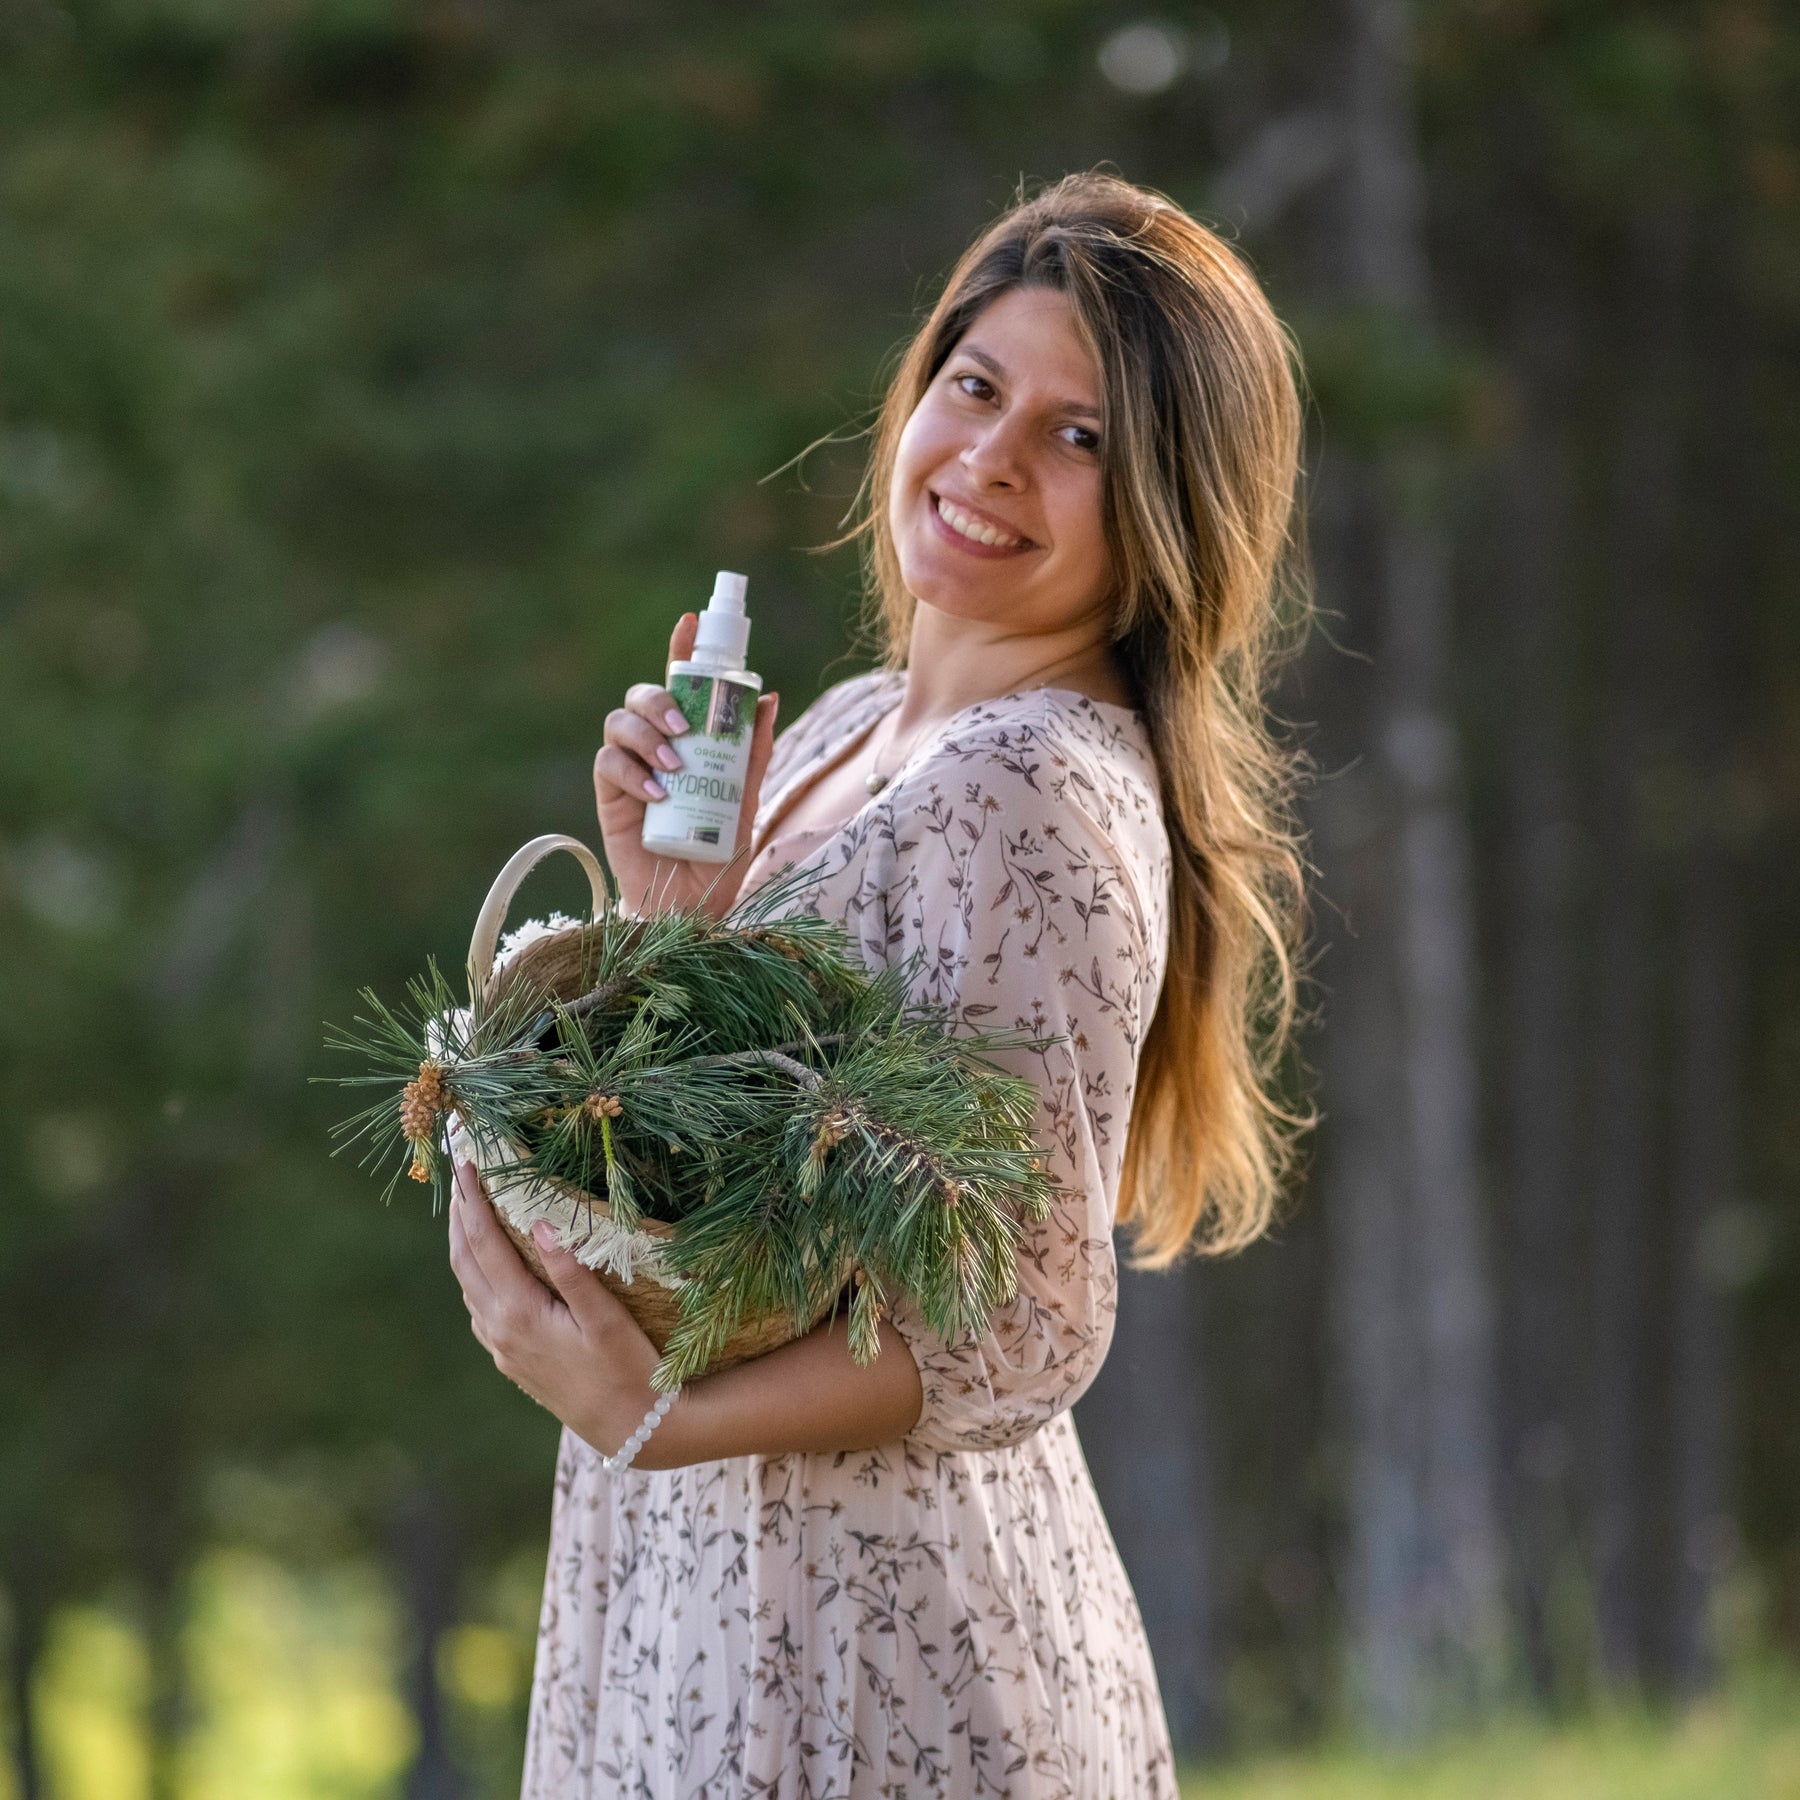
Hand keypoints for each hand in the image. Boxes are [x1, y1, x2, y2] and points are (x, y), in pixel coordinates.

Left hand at [447, 1159, 674, 1460]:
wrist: (631, 1429)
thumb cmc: (629, 1368)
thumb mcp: (606, 1318)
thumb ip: (571, 1270)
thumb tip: (539, 1224)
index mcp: (519, 1312)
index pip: (484, 1243)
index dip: (471, 1200)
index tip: (465, 1163)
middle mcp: (500, 1329)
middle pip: (464, 1261)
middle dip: (458, 1215)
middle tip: (459, 1174)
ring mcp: (502, 1348)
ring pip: (467, 1285)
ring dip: (463, 1243)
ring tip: (468, 1208)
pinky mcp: (510, 1360)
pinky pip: (479, 1307)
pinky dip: (475, 1274)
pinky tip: (487, 1264)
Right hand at [594, 611, 779, 920]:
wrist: (692, 908)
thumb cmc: (719, 857)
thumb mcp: (747, 801)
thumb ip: (753, 754)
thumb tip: (769, 698)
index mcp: (688, 740)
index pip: (680, 684)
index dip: (682, 649)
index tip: (691, 621)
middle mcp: (654, 747)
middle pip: (641, 696)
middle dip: (660, 698)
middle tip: (686, 726)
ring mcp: (629, 770)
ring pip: (619, 722)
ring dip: (647, 734)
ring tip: (675, 765)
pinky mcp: (610, 798)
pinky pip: (609, 764)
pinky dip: (633, 772)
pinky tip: (659, 794)